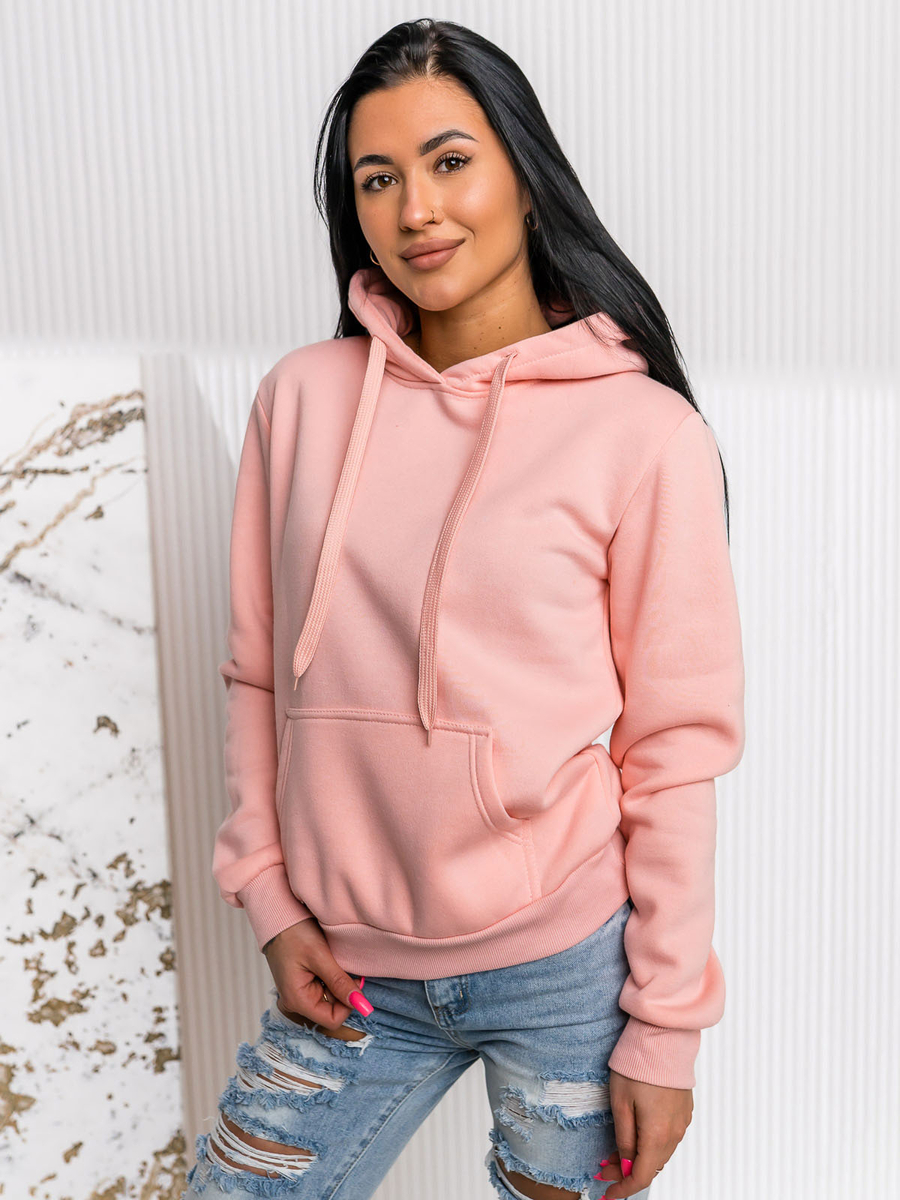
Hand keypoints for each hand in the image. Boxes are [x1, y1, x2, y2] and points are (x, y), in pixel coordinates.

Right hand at [262, 917, 371, 1029]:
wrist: (278, 917)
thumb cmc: (293, 934)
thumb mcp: (320, 957)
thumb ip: (340, 982)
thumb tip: (360, 1004)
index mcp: (297, 1000)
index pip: (332, 1020)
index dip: (348, 1005)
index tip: (356, 984)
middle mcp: (296, 1001)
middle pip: (331, 1010)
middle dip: (343, 993)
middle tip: (348, 970)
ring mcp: (299, 993)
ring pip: (329, 999)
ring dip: (338, 984)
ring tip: (337, 963)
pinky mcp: (302, 983)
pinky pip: (323, 989)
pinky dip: (331, 979)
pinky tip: (330, 964)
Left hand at [594, 1068, 692, 1196]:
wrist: (663, 1039)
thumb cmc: (637, 1067)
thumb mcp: (620, 1104)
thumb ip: (624, 1139)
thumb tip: (625, 1165)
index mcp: (657, 1135)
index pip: (641, 1176)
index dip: (623, 1189)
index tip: (607, 1194)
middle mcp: (674, 1133)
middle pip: (651, 1166)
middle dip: (626, 1172)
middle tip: (603, 1166)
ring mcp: (682, 1122)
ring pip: (660, 1153)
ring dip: (639, 1158)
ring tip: (615, 1151)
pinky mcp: (684, 1111)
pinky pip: (668, 1138)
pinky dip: (651, 1144)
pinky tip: (636, 1135)